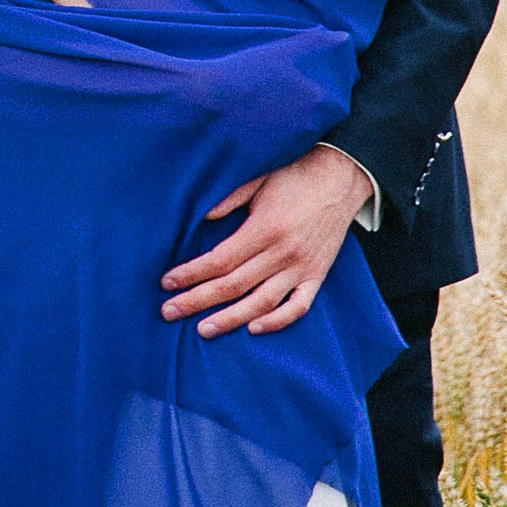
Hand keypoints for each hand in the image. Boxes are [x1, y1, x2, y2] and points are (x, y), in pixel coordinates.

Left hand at [159, 144, 373, 336]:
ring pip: (262, 302)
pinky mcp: (318, 276)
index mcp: (265, 228)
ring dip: (231, 318)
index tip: (166, 283)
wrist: (340, 180)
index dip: (191, 273)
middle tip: (169, 312)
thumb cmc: (293, 177)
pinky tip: (254, 329)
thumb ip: (229, 198)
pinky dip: (278, 321)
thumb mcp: (257, 179)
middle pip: (234, 285)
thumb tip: (202, 217)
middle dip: (198, 300)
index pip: (220, 260)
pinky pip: (299, 307)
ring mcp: (303, 268)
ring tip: (203, 329)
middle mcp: (284, 253)